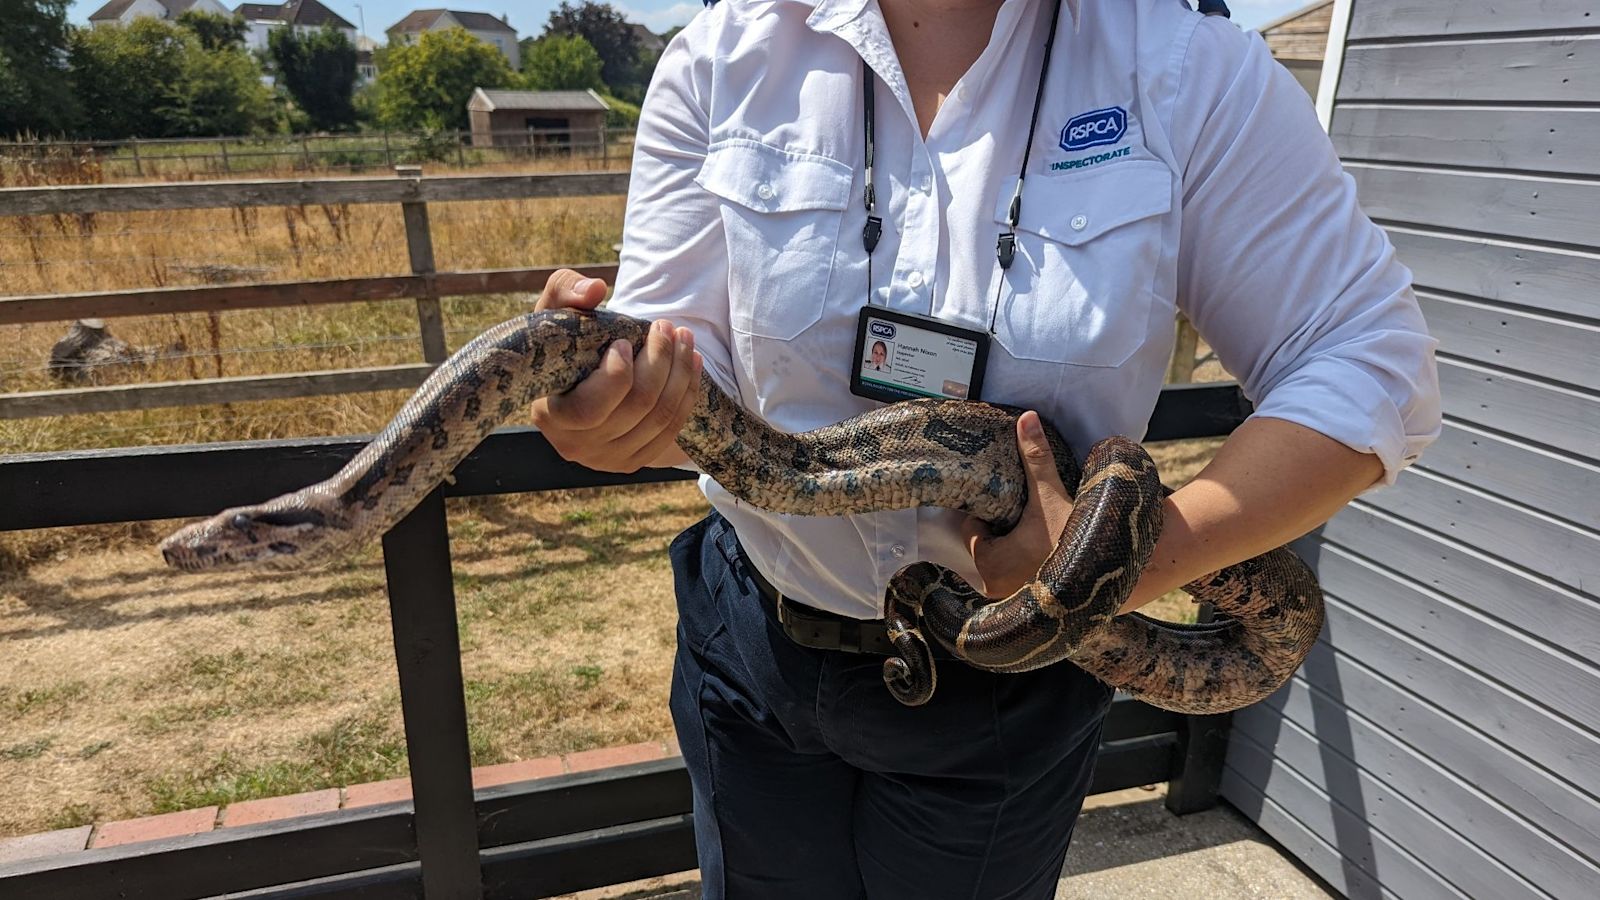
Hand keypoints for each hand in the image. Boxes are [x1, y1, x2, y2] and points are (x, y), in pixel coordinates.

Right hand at [528, 269, 700, 471]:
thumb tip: (596, 289)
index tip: (625, 342)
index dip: (616, 375)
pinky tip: (692, 363)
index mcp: (552, 417)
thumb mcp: (556, 313)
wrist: (575, 384)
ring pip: (660, 418)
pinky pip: (672, 430)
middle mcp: (578, 447)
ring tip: (685, 338)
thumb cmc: (564, 344)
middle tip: (666, 326)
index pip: (590, 408)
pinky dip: (687, 393)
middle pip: (636, 408)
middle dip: (660, 361)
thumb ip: (566, 291)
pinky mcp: (634, 461)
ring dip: (680, 373)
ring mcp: (608, 460)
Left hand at [962, 411, 1075, 597]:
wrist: (1116, 573)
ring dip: (1016, 543)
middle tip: (1025, 510)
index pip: (973, 528)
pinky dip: (1028, 560)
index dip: (990, 511)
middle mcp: (994, 587)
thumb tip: (1026, 418)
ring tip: (1037, 526)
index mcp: (989, 565)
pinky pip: (1019, 572)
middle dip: (1003, 526)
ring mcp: (1011, 597)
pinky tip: (1046, 546)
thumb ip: (1036, 458)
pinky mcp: (1031, 602)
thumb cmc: (1076, 539)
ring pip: (1004, 557)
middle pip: (988, 542)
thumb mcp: (1052, 495)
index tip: (1008, 499)